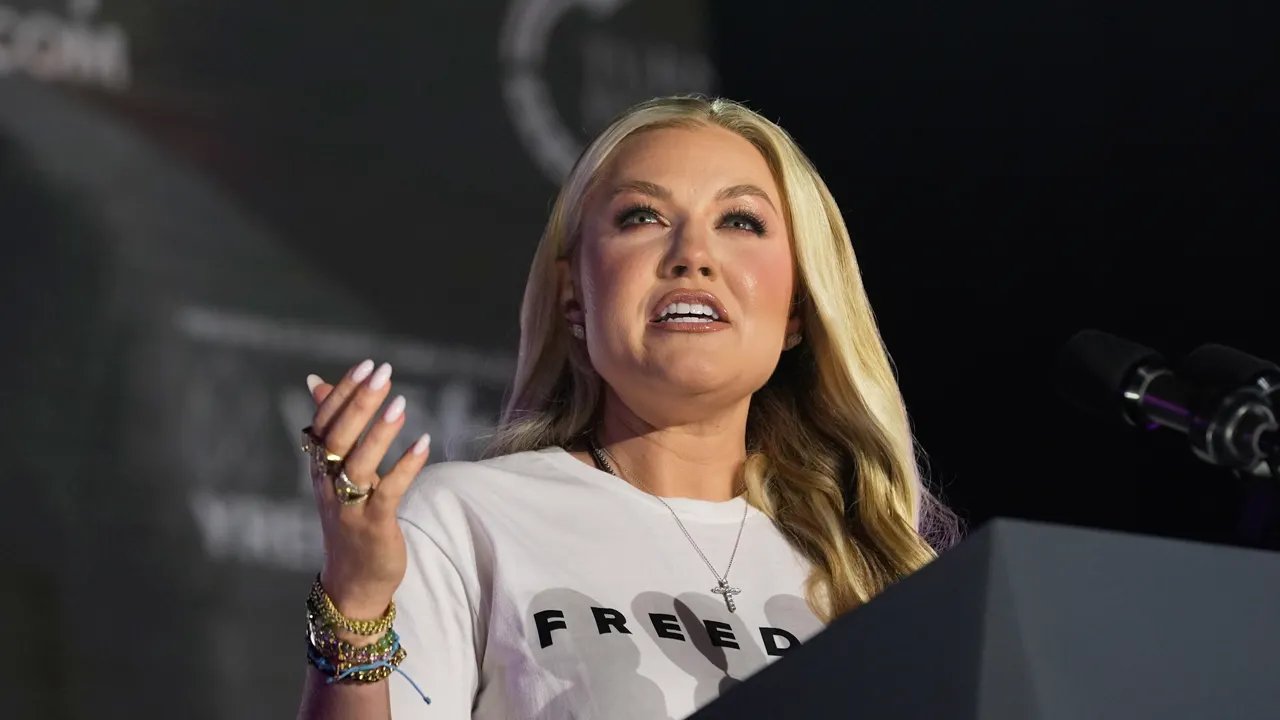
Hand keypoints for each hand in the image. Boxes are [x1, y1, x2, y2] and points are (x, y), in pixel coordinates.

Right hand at [305, 359, 430, 619]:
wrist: (353, 583)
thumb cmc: (350, 519)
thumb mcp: (336, 473)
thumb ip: (333, 428)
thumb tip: (316, 381)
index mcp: (320, 469)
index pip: (324, 423)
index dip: (342, 393)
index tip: (366, 365)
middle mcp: (328, 486)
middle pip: (338, 439)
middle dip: (359, 403)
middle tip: (383, 371)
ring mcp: (349, 508)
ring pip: (358, 465)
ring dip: (379, 432)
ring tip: (400, 402)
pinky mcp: (373, 527)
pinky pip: (387, 494)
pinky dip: (404, 468)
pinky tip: (424, 443)